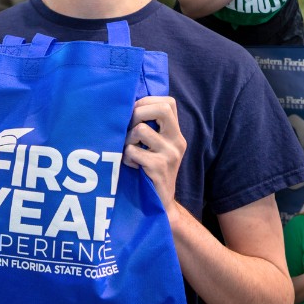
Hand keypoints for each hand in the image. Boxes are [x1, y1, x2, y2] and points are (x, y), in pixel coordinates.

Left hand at [123, 96, 186, 213]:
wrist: (162, 201)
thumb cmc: (152, 170)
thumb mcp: (157, 146)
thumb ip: (151, 127)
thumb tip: (127, 106)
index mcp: (176, 133)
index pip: (168, 102)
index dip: (147, 101)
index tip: (133, 113)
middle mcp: (177, 141)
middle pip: (161, 109)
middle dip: (137, 114)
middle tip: (129, 130)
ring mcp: (170, 154)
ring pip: (140, 130)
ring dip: (127, 139)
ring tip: (130, 151)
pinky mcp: (159, 167)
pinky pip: (132, 151)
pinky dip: (126, 157)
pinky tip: (132, 165)